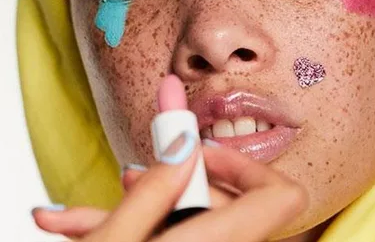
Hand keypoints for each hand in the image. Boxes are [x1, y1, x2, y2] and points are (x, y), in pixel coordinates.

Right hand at [33, 137, 307, 241]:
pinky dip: (151, 228)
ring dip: (155, 204)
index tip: (197, 152)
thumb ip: (154, 189)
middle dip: (180, 181)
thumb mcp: (115, 239)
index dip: (242, 164)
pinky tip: (94, 227)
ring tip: (98, 211)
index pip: (280, 196)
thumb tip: (184, 143)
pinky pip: (188, 238)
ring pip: (203, 220)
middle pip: (233, 202)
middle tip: (133, 177)